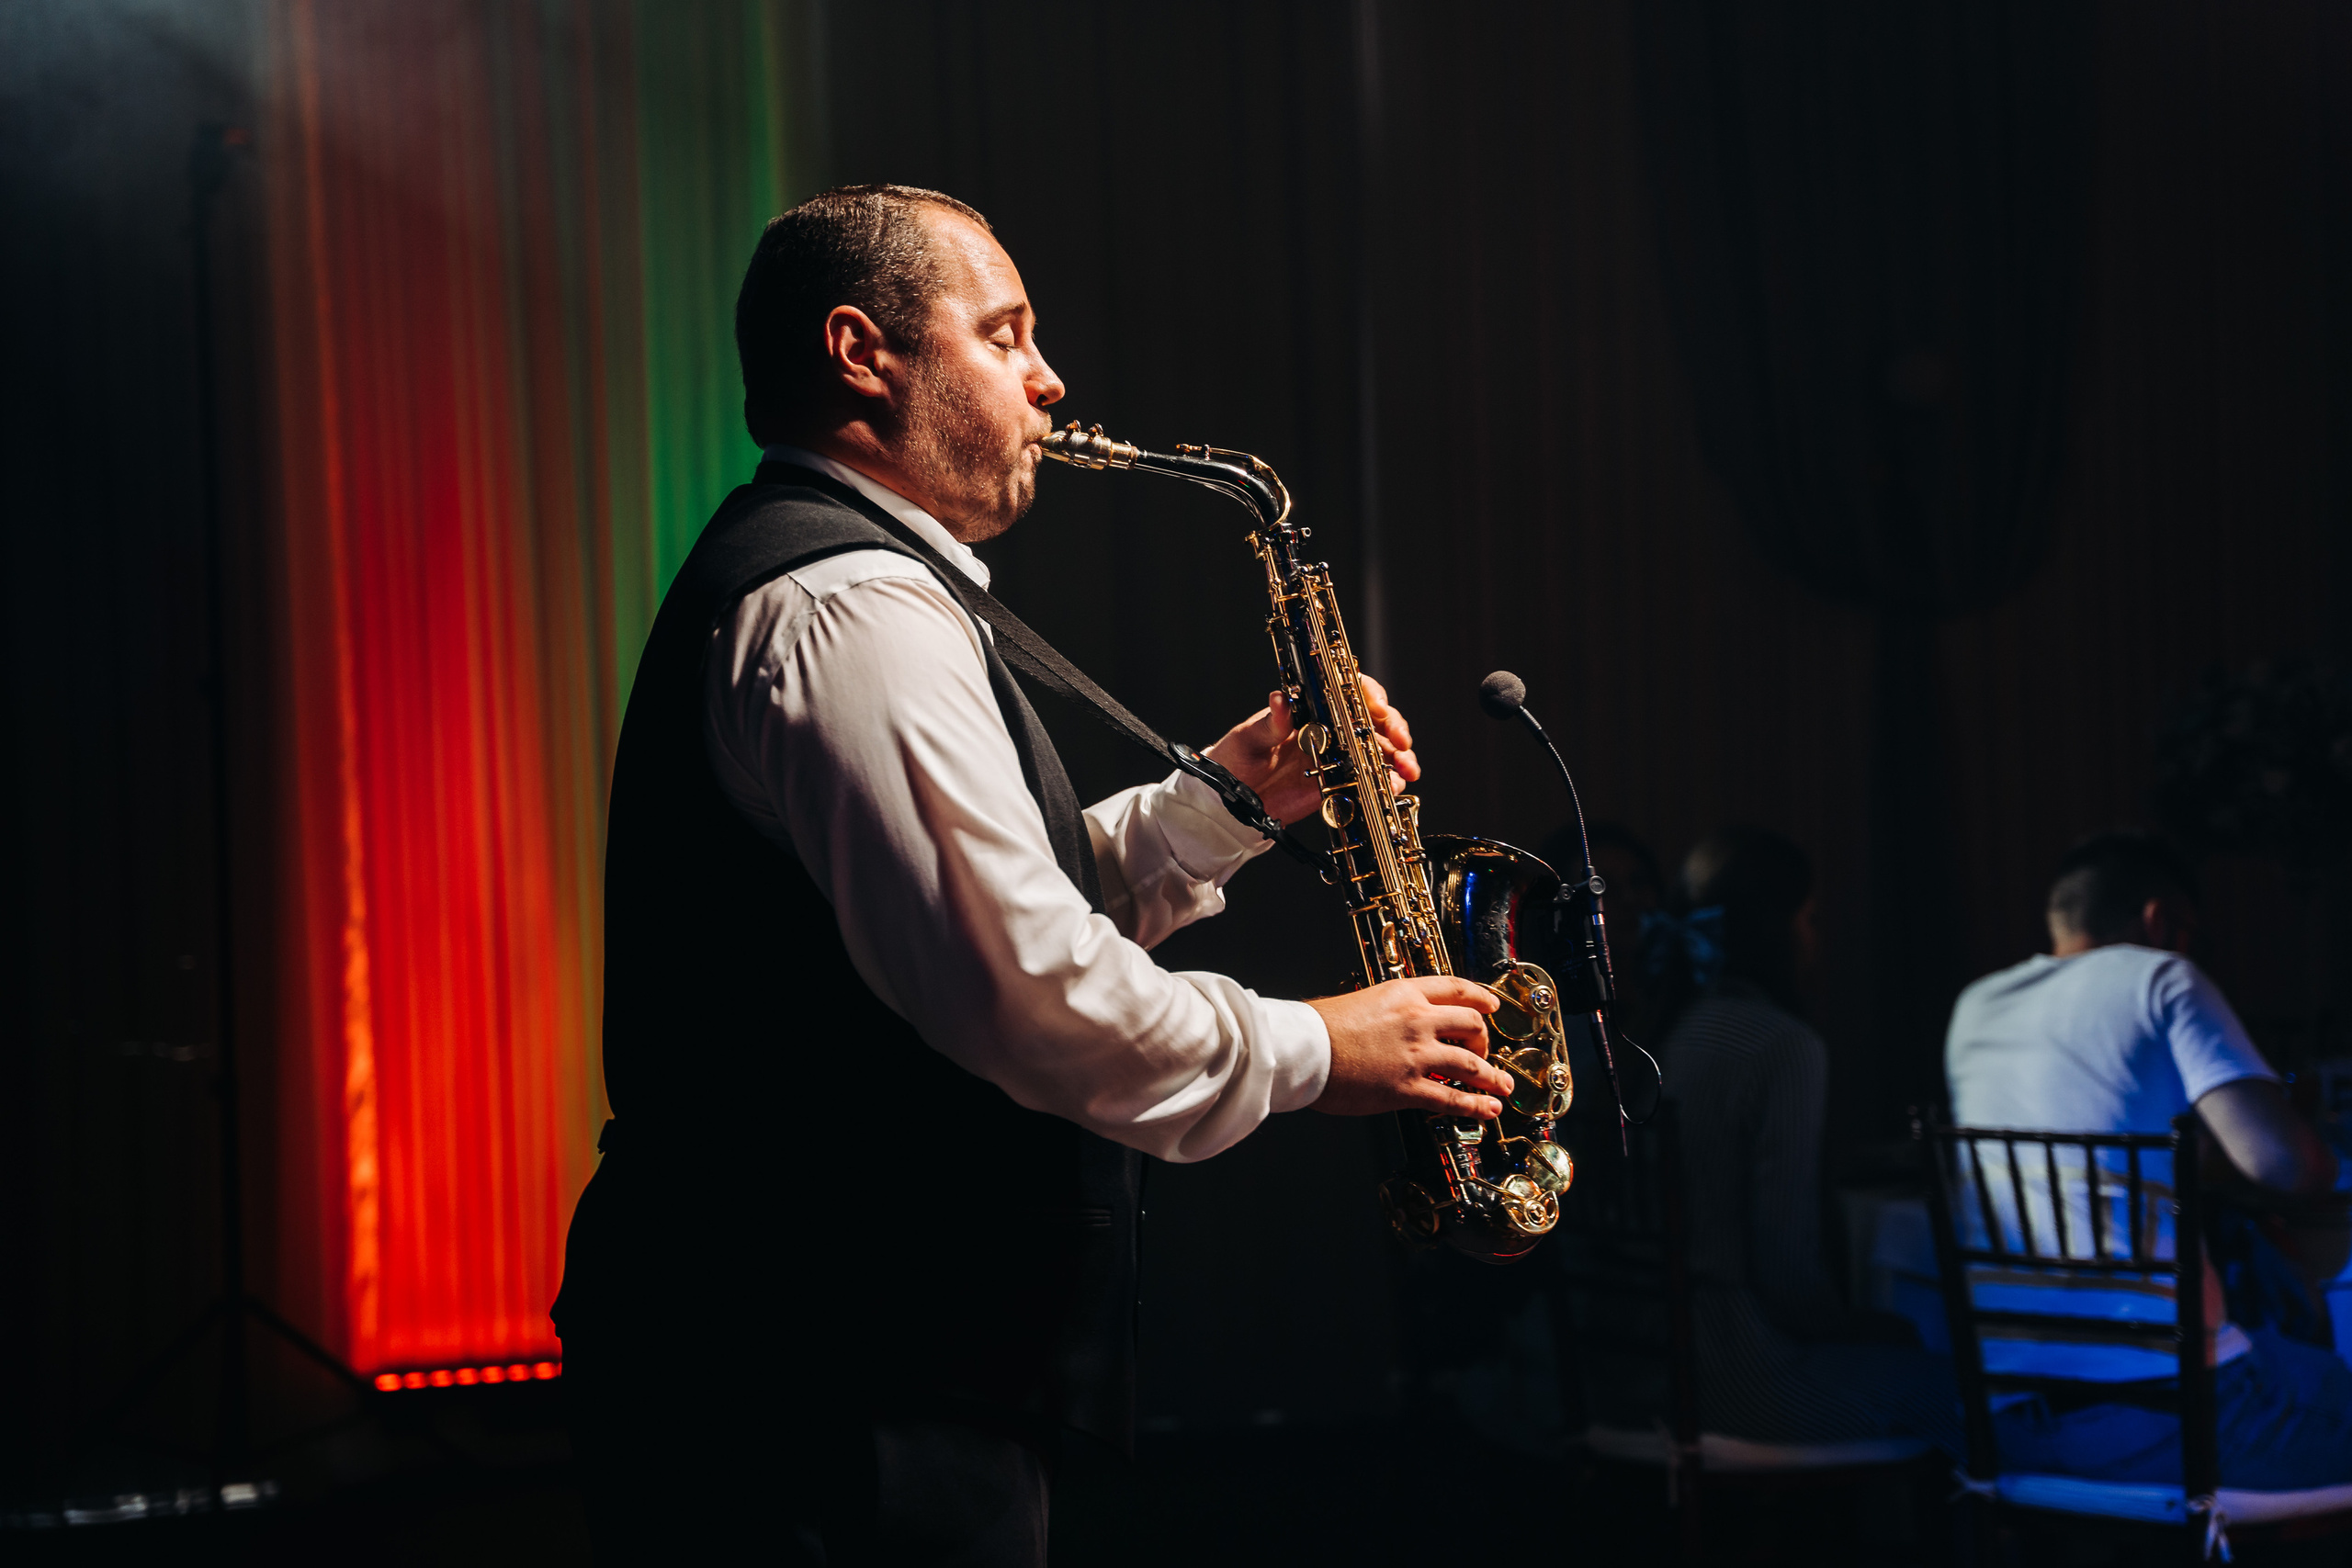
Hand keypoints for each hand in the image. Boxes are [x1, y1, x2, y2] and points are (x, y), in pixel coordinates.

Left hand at [1201, 675, 1419, 825]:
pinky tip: (1394, 784)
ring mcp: (1337, 757)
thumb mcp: (1249, 738)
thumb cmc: (1235, 760)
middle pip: (1372, 720)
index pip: (1348, 692)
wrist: (1229, 801)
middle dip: (1393, 727)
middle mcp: (1329, 730)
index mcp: (1310, 709)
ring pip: (1378, 751)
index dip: (1369, 695)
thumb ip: (1270, 723)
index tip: (1379, 707)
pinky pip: (1369, 781)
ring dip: (1398, 757)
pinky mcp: (1338, 784)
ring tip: (1407, 768)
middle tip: (1401, 741)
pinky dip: (1387, 782)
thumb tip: (1280, 699)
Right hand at [1307, 976, 1508, 1118]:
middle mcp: (1418, 1020)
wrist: (1304, 1048)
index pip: (1456, 989)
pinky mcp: (1408, 1088)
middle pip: (1472, 1025)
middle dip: (1484, 1040)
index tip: (1492, 1005)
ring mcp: (1417, 1055)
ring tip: (1502, 1085)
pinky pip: (1453, 1098)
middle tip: (1484, 1051)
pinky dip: (1476, 1105)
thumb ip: (1387, 1011)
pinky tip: (1488, 1109)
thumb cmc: (1319, 1027)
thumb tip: (1394, 1024)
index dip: (1480, 997)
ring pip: (1471, 1064)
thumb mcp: (1361, 1002)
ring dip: (1492, 1076)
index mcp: (1404, 994)